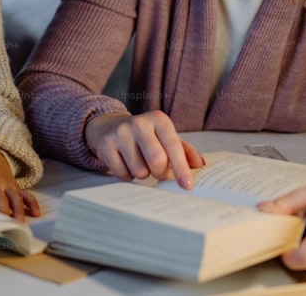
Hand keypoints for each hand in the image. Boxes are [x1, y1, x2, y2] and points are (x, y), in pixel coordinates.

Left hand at [0, 152, 40, 220]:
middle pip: (1, 202)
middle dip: (4, 214)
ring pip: (14, 199)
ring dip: (18, 211)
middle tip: (5, 228)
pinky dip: (31, 203)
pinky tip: (35, 213)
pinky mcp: (13, 186)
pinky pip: (25, 194)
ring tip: (20, 223)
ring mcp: (6, 184)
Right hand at [84, 111, 205, 187]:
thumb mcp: (165, 136)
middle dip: (160, 173)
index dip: (181, 168)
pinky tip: (126, 162)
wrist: (110, 125)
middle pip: (157, 161)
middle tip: (158, 171)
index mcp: (159, 119)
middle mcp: (139, 123)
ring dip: (143, 174)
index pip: (174, 147)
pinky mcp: (106, 145)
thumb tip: (199, 164)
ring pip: (139, 171)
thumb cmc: (145, 135)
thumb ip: (184, 150)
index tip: (187, 186)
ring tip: (139, 161)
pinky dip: (128, 175)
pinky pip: (123, 174)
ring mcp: (121, 133)